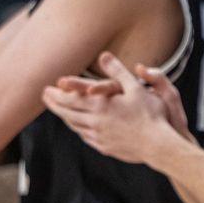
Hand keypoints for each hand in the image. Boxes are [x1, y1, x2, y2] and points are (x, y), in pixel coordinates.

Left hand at [41, 52, 190, 164]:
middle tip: (45, 98)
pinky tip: (78, 127)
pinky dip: (77, 129)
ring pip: (75, 125)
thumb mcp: (135, 88)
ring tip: (59, 111)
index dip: (56, 94)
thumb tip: (103, 55)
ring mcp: (99, 136)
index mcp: (100, 105)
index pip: (70, 99)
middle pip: (68, 112)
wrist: (158, 145)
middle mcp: (95, 121)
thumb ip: (118, 71)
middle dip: (55, 104)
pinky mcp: (105, 147)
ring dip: (64, 117)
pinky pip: (85, 136)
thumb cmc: (151, 115)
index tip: (46, 89)